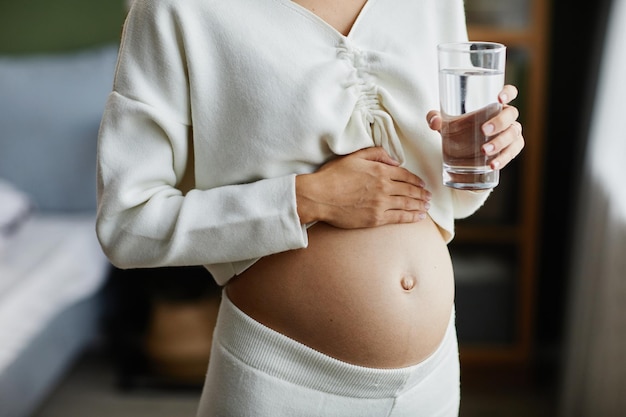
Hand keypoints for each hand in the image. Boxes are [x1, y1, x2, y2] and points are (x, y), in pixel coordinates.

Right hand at [296, 147, 431, 227]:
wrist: (319, 197)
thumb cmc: (333, 175)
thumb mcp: (355, 156)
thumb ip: (376, 153)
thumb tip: (394, 160)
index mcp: (380, 171)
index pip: (405, 175)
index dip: (416, 180)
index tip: (422, 184)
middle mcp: (384, 187)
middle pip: (410, 190)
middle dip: (422, 194)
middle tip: (429, 196)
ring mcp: (381, 204)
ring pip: (407, 204)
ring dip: (420, 205)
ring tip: (426, 206)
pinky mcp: (375, 219)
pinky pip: (399, 218)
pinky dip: (411, 217)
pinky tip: (418, 217)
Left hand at [426, 84, 524, 169]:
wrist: (461, 154)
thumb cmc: (457, 131)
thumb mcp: (444, 124)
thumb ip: (435, 118)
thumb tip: (434, 122)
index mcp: (494, 105)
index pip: (509, 92)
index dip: (508, 92)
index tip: (499, 98)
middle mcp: (506, 117)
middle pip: (511, 114)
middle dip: (500, 122)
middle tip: (484, 130)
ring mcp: (510, 133)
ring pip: (514, 134)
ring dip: (501, 142)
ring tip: (484, 151)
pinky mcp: (510, 149)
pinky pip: (512, 152)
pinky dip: (504, 159)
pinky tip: (492, 165)